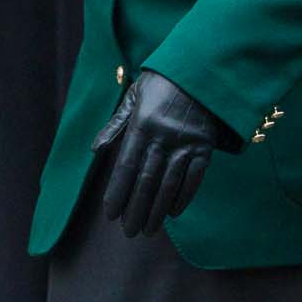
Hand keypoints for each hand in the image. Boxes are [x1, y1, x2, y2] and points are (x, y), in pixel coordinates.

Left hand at [91, 70, 238, 237]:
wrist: (203, 69)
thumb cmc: (164, 82)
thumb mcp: (134, 96)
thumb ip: (115, 124)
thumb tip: (96, 148)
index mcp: (142, 125)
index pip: (126, 167)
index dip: (118, 193)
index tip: (111, 215)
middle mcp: (164, 137)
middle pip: (147, 181)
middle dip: (137, 210)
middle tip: (129, 231)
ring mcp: (187, 142)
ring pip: (170, 183)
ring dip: (158, 210)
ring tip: (149, 229)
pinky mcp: (206, 145)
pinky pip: (195, 176)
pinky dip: (185, 196)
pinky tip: (174, 212)